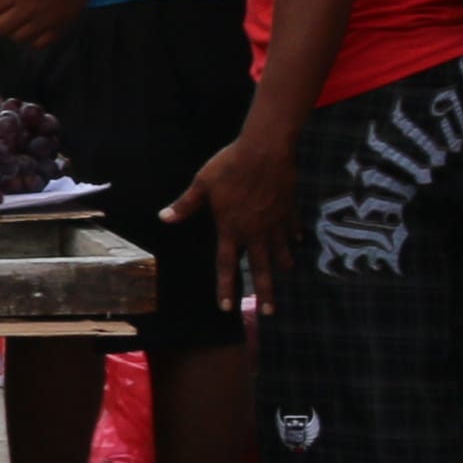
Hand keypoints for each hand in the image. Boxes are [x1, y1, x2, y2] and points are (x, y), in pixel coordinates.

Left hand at [169, 119, 295, 308]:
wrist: (265, 150)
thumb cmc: (229, 166)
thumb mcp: (202, 184)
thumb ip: (185, 205)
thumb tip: (164, 218)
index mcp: (231, 228)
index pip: (226, 265)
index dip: (226, 287)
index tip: (227, 307)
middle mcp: (255, 232)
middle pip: (260, 268)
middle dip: (264, 291)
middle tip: (269, 311)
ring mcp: (275, 223)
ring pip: (280, 252)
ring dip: (282, 264)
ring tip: (285, 273)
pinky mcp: (289, 210)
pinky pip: (293, 229)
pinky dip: (295, 237)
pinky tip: (298, 242)